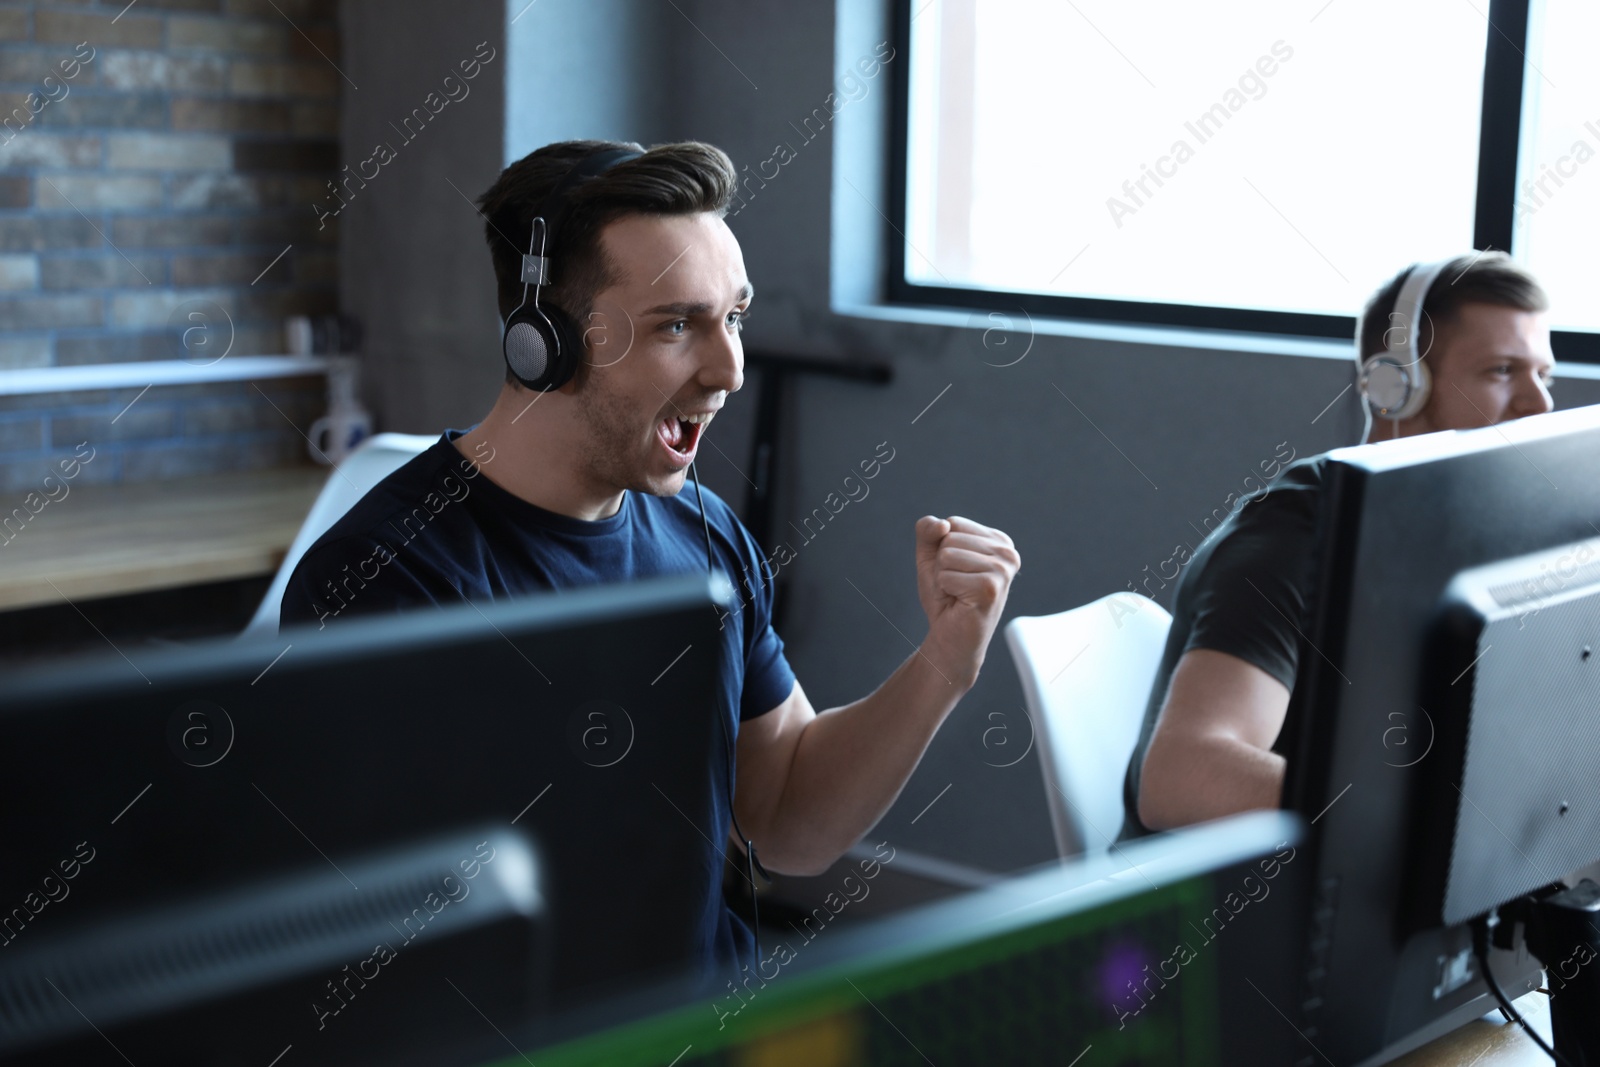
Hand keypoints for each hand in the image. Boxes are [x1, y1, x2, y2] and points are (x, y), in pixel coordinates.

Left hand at [914, 515, 1019, 687]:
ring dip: (943, 577)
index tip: (955, 570)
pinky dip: (944, 590)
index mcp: (999, 541)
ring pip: (946, 555)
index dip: (941, 548)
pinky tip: (959, 602)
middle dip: (941, 564)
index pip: (953, 523)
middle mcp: (1007, 552)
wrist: (950, 638)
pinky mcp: (991, 588)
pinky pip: (946, 575)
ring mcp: (1002, 570)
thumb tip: (942, 524)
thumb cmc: (945, 597)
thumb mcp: (931, 556)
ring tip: (957, 594)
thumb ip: (928, 531)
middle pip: (949, 537)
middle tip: (955, 586)